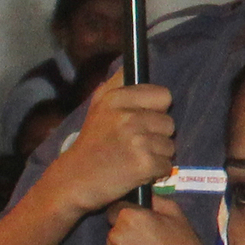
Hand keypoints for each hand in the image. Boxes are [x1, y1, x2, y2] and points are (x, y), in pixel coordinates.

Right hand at [37, 68, 175, 217]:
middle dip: (158, 136)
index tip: (142, 121)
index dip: (157, 110)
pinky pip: (167, 166)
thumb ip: (117, 84)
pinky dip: (156, 173)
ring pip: (170, 146)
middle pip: (169, 123)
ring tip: (134, 158)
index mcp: (117, 98)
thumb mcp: (98, 106)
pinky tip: (137, 173)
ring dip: (157, 155)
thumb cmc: (91, 143)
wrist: (74, 180)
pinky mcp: (143, 163)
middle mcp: (128, 116)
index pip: (164, 95)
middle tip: (135, 145)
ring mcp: (137, 140)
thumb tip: (131, 64)